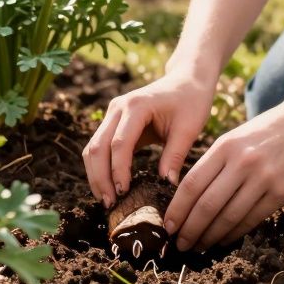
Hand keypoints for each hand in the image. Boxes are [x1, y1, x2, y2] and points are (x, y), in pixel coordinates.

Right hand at [82, 70, 214, 206]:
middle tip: (110, 204)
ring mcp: (112, 113)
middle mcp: (118, 107)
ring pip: (93, 148)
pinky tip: (109, 187)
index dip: (119, 171)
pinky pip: (99, 146)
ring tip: (107, 200)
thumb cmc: (191, 102)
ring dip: (96, 175)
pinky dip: (100, 167)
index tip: (124, 193)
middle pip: (98, 147)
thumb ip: (175, 156)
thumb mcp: (189, 129)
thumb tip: (165, 187)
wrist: (187, 80)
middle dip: (100, 178)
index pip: (120, 143)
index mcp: (137, 106)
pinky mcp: (113, 121)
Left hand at [163, 99, 283, 251]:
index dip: (177, 209)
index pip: (192, 184)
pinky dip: (233, 233)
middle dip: (189, 229)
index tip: (168, 226)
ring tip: (198, 247)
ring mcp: (263, 178)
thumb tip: (188, 200)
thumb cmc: (263, 133)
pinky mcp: (281, 191)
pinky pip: (251, 219)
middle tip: (179, 244)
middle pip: (207, 205)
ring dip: (210, 237)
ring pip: (228, 217)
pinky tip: (222, 240)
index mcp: (224, 146)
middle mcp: (242, 162)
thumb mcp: (233, 139)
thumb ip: (212, 164)